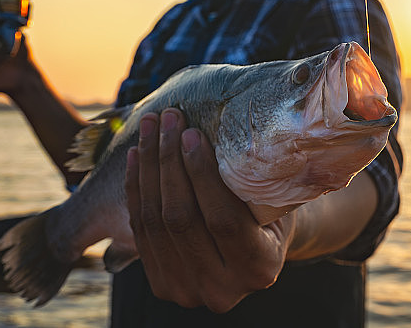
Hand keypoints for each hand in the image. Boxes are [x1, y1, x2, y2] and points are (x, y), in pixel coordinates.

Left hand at [124, 108, 296, 311]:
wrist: (257, 252)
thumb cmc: (272, 214)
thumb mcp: (274, 201)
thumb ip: (251, 182)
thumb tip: (227, 127)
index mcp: (259, 269)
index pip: (222, 219)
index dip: (202, 174)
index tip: (191, 133)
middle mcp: (220, 290)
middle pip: (181, 218)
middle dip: (170, 161)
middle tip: (168, 120)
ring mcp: (186, 290)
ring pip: (155, 222)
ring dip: (148, 168)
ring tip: (150, 128)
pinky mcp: (161, 282)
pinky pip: (140, 229)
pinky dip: (136, 188)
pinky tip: (137, 155)